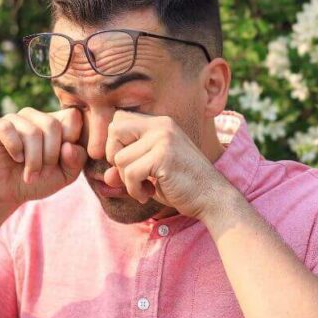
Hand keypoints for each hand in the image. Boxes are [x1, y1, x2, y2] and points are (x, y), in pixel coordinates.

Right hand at [0, 107, 86, 208]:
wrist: (6, 193)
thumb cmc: (38, 181)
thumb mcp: (65, 175)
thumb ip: (76, 160)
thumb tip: (68, 146)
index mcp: (55, 122)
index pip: (73, 116)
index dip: (71, 139)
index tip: (62, 160)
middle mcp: (35, 116)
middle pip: (52, 124)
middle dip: (50, 155)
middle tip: (43, 171)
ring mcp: (14, 118)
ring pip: (31, 131)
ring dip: (33, 160)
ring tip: (29, 173)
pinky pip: (8, 130)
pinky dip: (14, 149)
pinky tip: (15, 158)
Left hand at [103, 111, 230, 219]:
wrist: (212, 198)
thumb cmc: (182, 186)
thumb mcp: (150, 175)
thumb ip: (127, 170)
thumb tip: (105, 176)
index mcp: (160, 124)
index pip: (119, 120)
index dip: (115, 143)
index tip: (128, 164)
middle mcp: (161, 125)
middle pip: (114, 129)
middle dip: (115, 157)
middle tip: (131, 175)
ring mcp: (163, 138)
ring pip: (120, 158)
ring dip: (127, 180)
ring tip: (144, 188)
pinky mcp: (164, 155)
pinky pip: (131, 173)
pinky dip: (134, 190)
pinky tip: (147, 194)